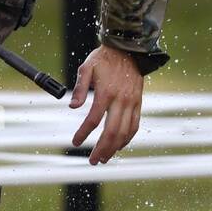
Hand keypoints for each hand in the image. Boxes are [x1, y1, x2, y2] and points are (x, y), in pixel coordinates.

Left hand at [69, 45, 142, 164]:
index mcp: (106, 92)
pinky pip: (135, 125)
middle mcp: (121, 100)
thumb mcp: (86, 68)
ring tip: (104, 158)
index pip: (93, 119)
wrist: (128, 49)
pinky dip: (127, 139)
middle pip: (111, 132)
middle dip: (101, 149)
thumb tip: (72, 107)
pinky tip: (119, 146)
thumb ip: (80, 88)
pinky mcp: (138, 103)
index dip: (83, 133)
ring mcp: (132, 103)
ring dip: (114, 148)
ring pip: (124, 132)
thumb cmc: (104, 58)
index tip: (75, 142)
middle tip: (92, 161)